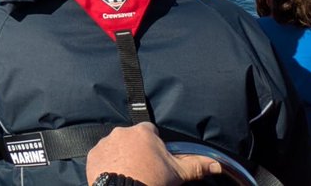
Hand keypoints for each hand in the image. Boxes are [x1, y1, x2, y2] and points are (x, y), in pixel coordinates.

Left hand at [85, 123, 222, 185]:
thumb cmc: (153, 179)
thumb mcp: (178, 173)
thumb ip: (196, 165)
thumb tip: (216, 164)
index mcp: (143, 132)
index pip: (151, 131)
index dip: (155, 145)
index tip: (157, 158)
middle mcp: (122, 132)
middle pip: (132, 138)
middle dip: (137, 149)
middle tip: (143, 167)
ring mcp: (105, 142)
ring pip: (116, 146)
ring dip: (121, 155)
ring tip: (128, 172)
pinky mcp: (93, 154)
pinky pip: (101, 156)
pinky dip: (107, 163)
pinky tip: (115, 175)